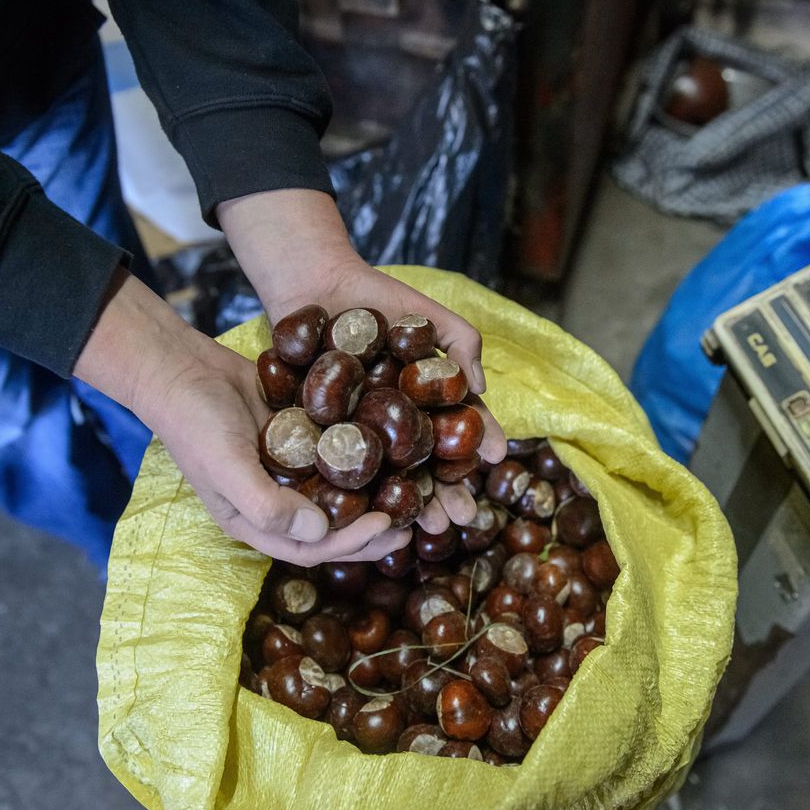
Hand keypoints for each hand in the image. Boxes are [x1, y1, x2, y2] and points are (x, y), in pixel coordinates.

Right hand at [75, 269, 410, 565]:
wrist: (181, 367)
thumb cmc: (196, 423)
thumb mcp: (226, 468)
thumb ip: (268, 505)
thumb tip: (320, 530)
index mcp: (254, 521)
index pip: (310, 547)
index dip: (350, 543)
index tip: (387, 526)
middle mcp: (275, 500)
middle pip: (331, 526)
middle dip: (370, 530)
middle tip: (411, 522)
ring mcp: (289, 468)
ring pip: (337, 491)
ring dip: (370, 495)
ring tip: (408, 491)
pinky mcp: (299, 436)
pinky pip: (334, 453)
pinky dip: (359, 456)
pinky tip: (390, 449)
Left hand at [218, 189, 507, 533]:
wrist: (315, 284)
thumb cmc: (377, 298)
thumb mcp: (428, 317)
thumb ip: (461, 344)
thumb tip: (481, 389)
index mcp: (422, 404)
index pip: (455, 433)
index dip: (476, 448)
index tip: (494, 461)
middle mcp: (392, 427)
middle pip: (424, 468)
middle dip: (445, 495)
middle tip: (458, 517)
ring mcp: (356, 435)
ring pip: (386, 478)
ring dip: (408, 505)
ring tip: (424, 525)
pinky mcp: (318, 437)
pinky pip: (337, 469)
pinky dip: (354, 493)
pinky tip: (371, 511)